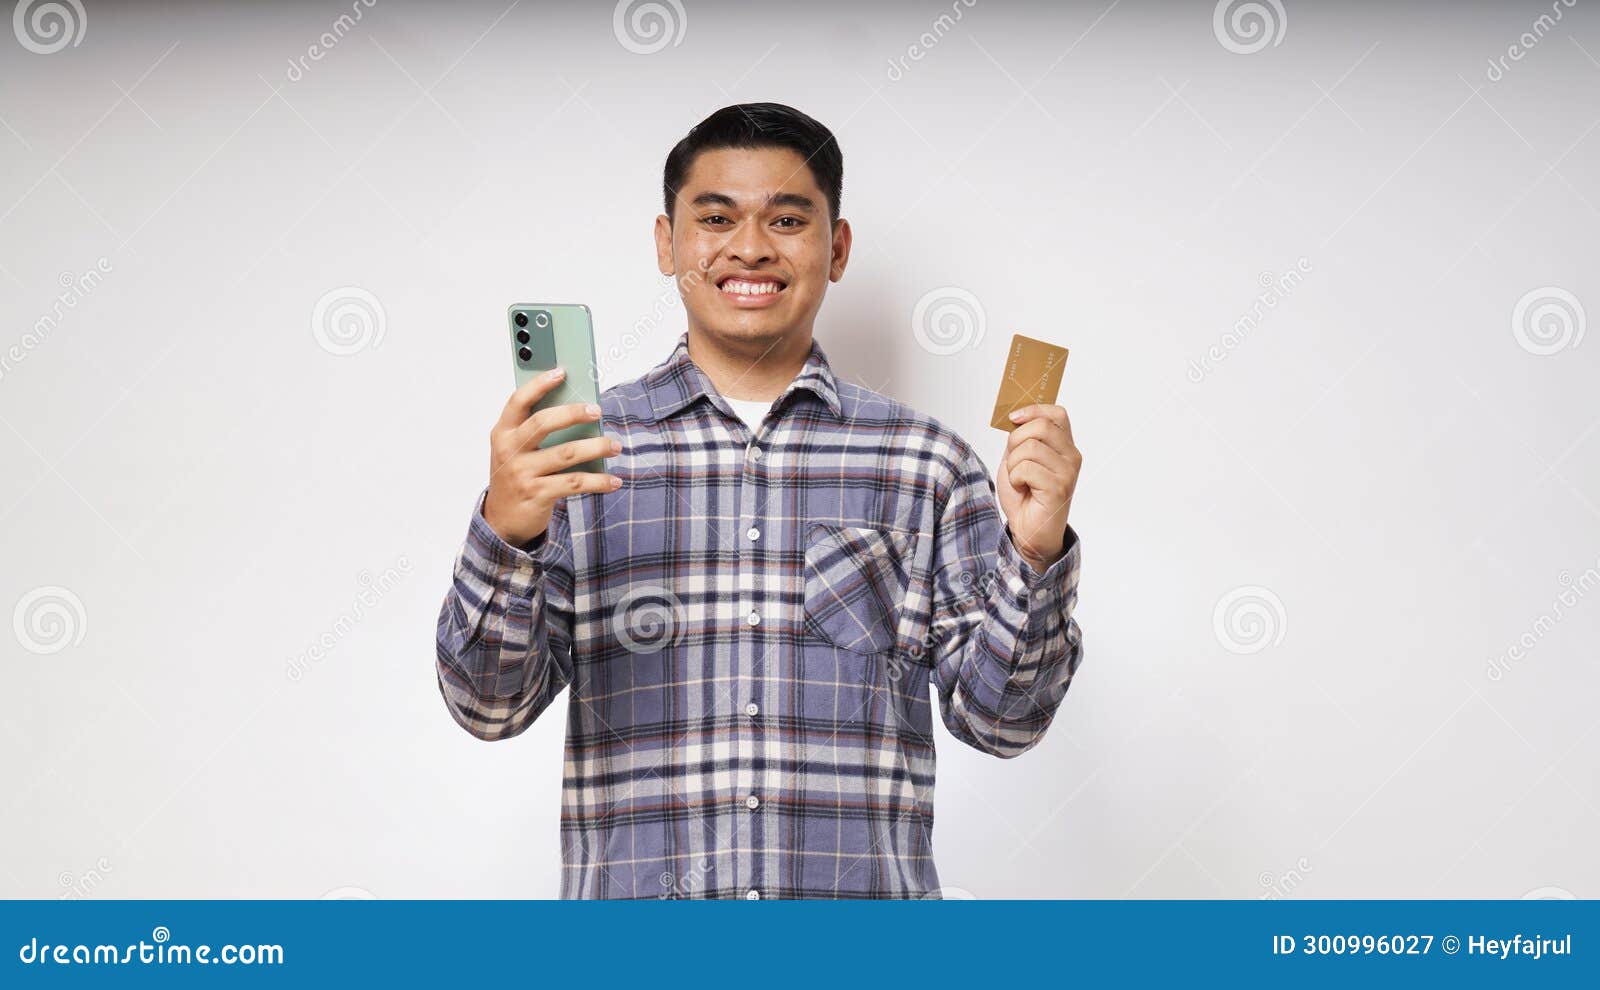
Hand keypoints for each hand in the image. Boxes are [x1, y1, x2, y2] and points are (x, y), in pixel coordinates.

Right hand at [483, 367, 623, 546]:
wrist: (502, 520)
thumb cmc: (517, 475)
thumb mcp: (518, 450)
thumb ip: (537, 430)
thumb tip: (579, 409)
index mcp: (503, 433)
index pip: (518, 401)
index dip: (539, 384)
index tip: (561, 372)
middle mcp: (510, 451)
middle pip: (543, 423)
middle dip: (573, 413)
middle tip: (597, 410)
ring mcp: (522, 473)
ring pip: (566, 454)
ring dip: (596, 447)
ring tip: (615, 445)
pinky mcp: (537, 494)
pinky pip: (574, 483)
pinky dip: (598, 481)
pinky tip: (613, 480)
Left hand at [997, 403, 1081, 571]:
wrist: (1028, 530)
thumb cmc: (1024, 494)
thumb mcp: (1019, 458)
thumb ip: (1022, 438)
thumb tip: (1017, 415)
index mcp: (1065, 446)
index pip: (1057, 414)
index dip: (1033, 410)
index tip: (1013, 419)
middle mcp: (1072, 457)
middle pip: (1040, 426)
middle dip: (1016, 440)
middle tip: (1014, 460)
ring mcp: (1068, 473)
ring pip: (1030, 447)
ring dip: (1013, 464)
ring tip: (1019, 479)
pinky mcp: (1058, 488)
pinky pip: (1026, 468)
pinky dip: (1015, 478)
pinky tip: (1022, 489)